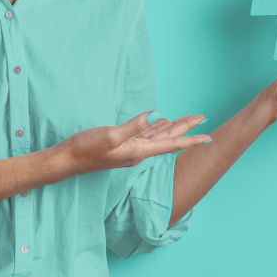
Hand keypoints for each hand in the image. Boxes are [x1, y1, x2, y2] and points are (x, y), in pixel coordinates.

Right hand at [54, 111, 210, 175]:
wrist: (67, 160)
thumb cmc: (86, 148)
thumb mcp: (110, 135)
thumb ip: (133, 127)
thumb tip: (154, 116)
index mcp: (139, 151)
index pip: (171, 144)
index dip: (191, 139)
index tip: (209, 136)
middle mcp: (138, 151)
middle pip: (168, 137)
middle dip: (185, 127)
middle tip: (202, 117)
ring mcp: (130, 148)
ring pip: (157, 135)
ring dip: (172, 126)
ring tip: (186, 119)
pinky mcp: (121, 144)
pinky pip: (144, 134)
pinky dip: (154, 126)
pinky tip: (158, 120)